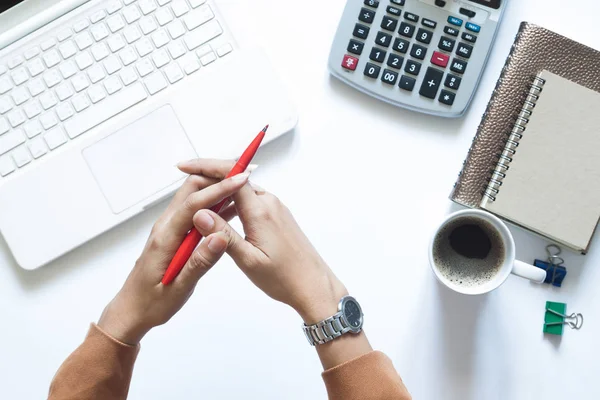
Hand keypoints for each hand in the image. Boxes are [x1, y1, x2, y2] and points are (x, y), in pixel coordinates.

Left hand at [97, 165, 249, 343]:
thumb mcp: (179, 288)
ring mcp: (170, 228)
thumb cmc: (151, 303)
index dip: (220, 188)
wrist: (131, 310)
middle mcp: (166, 226)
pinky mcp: (176, 233)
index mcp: (165, 237)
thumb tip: (220, 236)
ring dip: (218, 187)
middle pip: (192, 188)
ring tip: (244, 184)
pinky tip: (233, 207)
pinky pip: (196, 210)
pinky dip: (215, 204)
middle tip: (245, 172)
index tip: (241, 180)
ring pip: (195, 196)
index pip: (195, 203)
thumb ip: (200, 261)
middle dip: (218, 176)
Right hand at [178, 159, 347, 323]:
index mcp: (260, 211)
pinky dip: (233, 201)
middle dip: (208, 177)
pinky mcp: (277, 216)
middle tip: (184, 183)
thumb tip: (200, 213)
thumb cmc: (285, 277)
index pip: (229, 175)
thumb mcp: (248, 260)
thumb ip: (223, 236)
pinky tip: (222, 214)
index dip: (204, 166)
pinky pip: (251, 200)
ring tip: (197, 200)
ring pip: (242, 190)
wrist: (313, 285)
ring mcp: (274, 208)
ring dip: (220, 191)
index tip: (184, 167)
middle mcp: (269, 203)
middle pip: (234, 179)